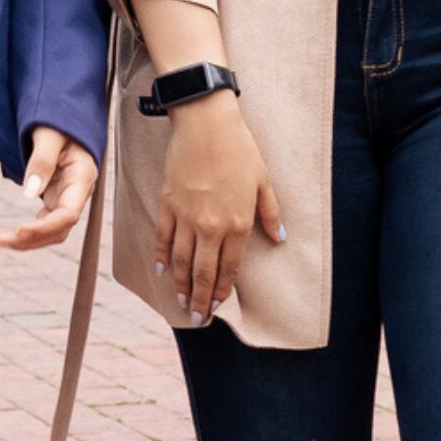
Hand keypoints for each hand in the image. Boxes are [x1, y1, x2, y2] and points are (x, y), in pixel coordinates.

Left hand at [0, 126, 96, 251]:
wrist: (62, 118)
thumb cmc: (57, 121)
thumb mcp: (49, 135)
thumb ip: (41, 161)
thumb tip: (30, 193)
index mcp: (82, 177)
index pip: (68, 214)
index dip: (45, 227)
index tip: (19, 231)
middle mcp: (78, 192)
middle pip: (59, 228)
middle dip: (31, 239)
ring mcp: (68, 197)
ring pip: (52, 230)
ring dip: (28, 240)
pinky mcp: (56, 198)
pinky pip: (45, 222)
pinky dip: (29, 232)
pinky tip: (10, 235)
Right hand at [156, 92, 284, 325]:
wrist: (205, 123)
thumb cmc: (239, 149)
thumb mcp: (263, 181)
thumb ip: (270, 214)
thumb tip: (279, 238)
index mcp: (238, 223)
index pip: (230, 268)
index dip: (223, 290)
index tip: (218, 306)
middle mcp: (211, 226)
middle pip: (203, 272)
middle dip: (200, 298)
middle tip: (197, 317)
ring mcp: (186, 216)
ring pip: (181, 260)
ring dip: (181, 284)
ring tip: (181, 301)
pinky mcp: (168, 204)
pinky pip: (162, 237)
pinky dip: (161, 256)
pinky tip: (162, 270)